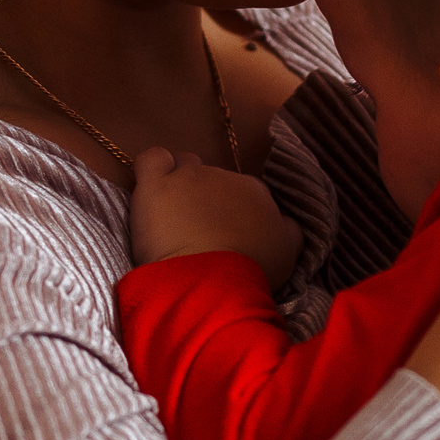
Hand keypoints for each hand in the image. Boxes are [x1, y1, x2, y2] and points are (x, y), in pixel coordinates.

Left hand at [129, 148, 302, 290]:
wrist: (212, 279)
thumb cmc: (250, 270)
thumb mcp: (287, 252)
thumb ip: (288, 230)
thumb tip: (283, 221)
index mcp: (255, 191)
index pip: (242, 192)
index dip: (230, 212)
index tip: (222, 235)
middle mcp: (223, 176)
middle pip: (211, 180)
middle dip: (204, 200)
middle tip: (197, 232)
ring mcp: (188, 177)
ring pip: (183, 167)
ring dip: (179, 185)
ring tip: (171, 216)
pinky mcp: (156, 184)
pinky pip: (152, 159)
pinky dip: (151, 168)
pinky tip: (151, 187)